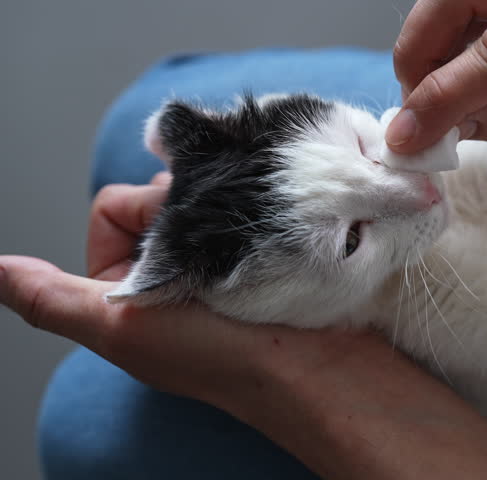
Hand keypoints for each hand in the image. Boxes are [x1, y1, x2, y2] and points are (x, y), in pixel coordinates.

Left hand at [0, 174, 486, 479]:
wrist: (315, 366)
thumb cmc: (222, 356)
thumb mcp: (122, 329)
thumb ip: (51, 298)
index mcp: (127, 284)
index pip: (113, 206)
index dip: (142, 214)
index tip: (173, 250)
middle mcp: (170, 266)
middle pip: (164, 191)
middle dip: (190, 209)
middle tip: (219, 253)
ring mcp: (219, 256)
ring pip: (210, 192)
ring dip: (229, 210)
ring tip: (250, 253)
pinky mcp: (262, 248)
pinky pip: (250, 202)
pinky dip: (258, 211)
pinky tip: (272, 240)